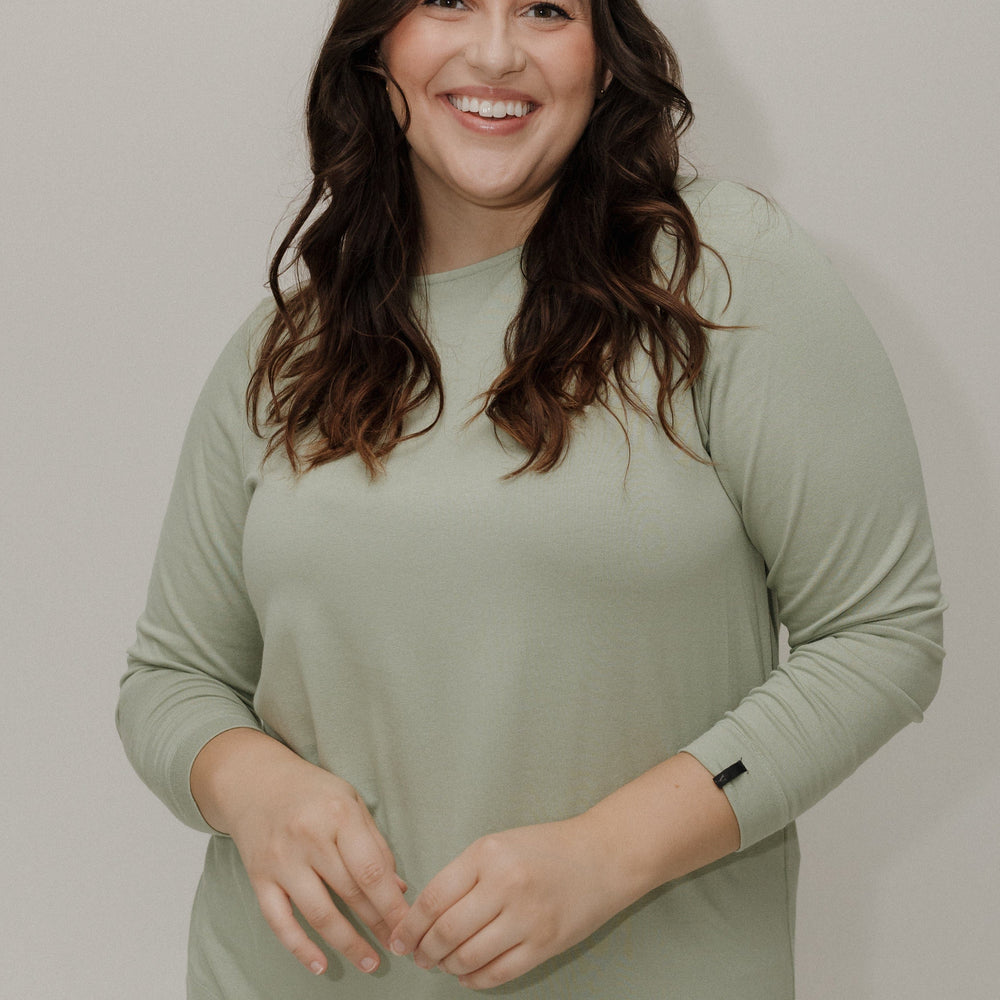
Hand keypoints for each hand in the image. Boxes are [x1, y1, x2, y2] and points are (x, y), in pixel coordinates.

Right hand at [190, 729, 408, 977]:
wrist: (254, 782)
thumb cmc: (312, 792)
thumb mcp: (350, 802)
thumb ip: (375, 844)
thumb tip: (399, 889)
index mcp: (338, 815)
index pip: (372, 870)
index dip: (393, 904)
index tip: (409, 925)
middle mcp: (309, 838)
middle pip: (350, 892)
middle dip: (378, 924)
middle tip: (400, 946)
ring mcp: (281, 860)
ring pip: (318, 913)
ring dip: (347, 943)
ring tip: (370, 961)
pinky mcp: (259, 878)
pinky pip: (280, 921)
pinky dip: (300, 948)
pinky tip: (320, 965)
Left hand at [387, 816, 628, 989]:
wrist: (602, 856)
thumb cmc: (545, 848)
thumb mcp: (498, 845)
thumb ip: (464, 875)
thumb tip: (424, 916)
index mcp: (487, 854)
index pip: (434, 898)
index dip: (410, 925)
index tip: (399, 938)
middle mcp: (505, 884)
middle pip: (447, 932)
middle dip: (425, 951)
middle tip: (419, 956)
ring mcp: (527, 917)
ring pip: (469, 957)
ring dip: (448, 966)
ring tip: (443, 963)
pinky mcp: (545, 944)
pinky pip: (498, 973)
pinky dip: (475, 980)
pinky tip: (467, 974)